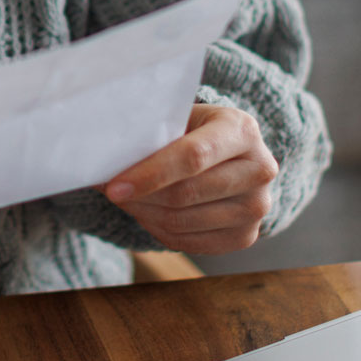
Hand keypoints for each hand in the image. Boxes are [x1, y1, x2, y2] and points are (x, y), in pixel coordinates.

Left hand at [104, 103, 278, 253]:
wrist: (231, 155)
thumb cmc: (195, 131)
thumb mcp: (181, 118)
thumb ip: (151, 132)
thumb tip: (101, 155)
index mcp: (242, 130)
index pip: (193, 157)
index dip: (150, 174)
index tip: (114, 186)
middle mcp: (260, 169)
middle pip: (186, 194)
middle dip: (141, 196)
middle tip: (111, 191)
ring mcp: (257, 207)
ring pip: (183, 221)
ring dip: (145, 213)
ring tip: (128, 199)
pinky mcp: (246, 236)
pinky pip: (189, 242)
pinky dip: (159, 230)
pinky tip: (148, 212)